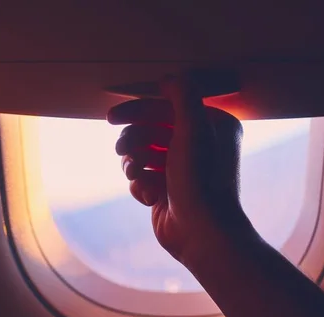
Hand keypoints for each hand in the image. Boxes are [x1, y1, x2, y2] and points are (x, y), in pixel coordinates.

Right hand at [107, 75, 244, 265]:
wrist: (201, 232)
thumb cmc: (201, 180)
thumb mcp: (194, 129)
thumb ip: (182, 96)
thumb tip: (168, 77)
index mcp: (211, 128)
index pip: (168, 109)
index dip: (138, 111)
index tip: (112, 117)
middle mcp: (198, 147)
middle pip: (151, 131)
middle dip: (133, 139)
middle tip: (121, 149)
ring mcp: (180, 171)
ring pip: (141, 155)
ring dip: (134, 162)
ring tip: (136, 173)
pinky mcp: (166, 191)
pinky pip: (141, 178)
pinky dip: (140, 184)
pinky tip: (148, 195)